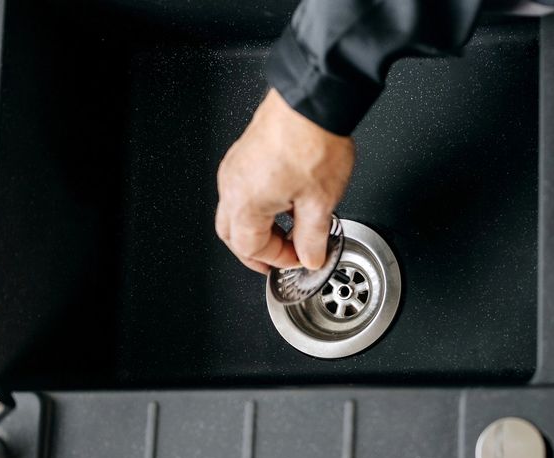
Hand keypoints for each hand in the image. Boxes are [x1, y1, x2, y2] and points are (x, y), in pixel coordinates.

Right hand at [216, 89, 354, 273]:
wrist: (313, 101)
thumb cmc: (313, 142)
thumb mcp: (321, 203)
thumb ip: (313, 238)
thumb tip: (311, 256)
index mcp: (245, 204)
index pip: (252, 249)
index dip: (279, 260)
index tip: (302, 259)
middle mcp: (232, 185)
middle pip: (233, 234)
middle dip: (258, 251)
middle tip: (282, 258)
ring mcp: (235, 166)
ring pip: (235, 211)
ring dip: (258, 228)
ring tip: (288, 233)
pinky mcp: (244, 153)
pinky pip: (242, 189)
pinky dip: (259, 207)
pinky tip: (284, 204)